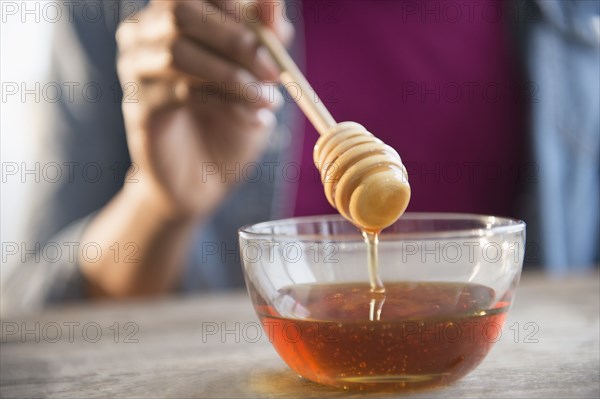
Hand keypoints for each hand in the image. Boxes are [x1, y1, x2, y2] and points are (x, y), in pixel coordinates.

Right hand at [115, 0, 292, 220]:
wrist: (206, 177)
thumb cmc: (230, 117)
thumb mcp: (255, 74)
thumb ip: (262, 35)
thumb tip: (274, 0)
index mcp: (171, 16)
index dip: (233, 5)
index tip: (272, 31)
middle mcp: (144, 34)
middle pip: (181, 13)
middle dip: (236, 40)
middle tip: (274, 72)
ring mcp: (136, 70)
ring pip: (179, 54)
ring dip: (235, 78)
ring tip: (270, 102)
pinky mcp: (140, 108)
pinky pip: (184, 94)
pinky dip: (229, 106)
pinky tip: (255, 120)